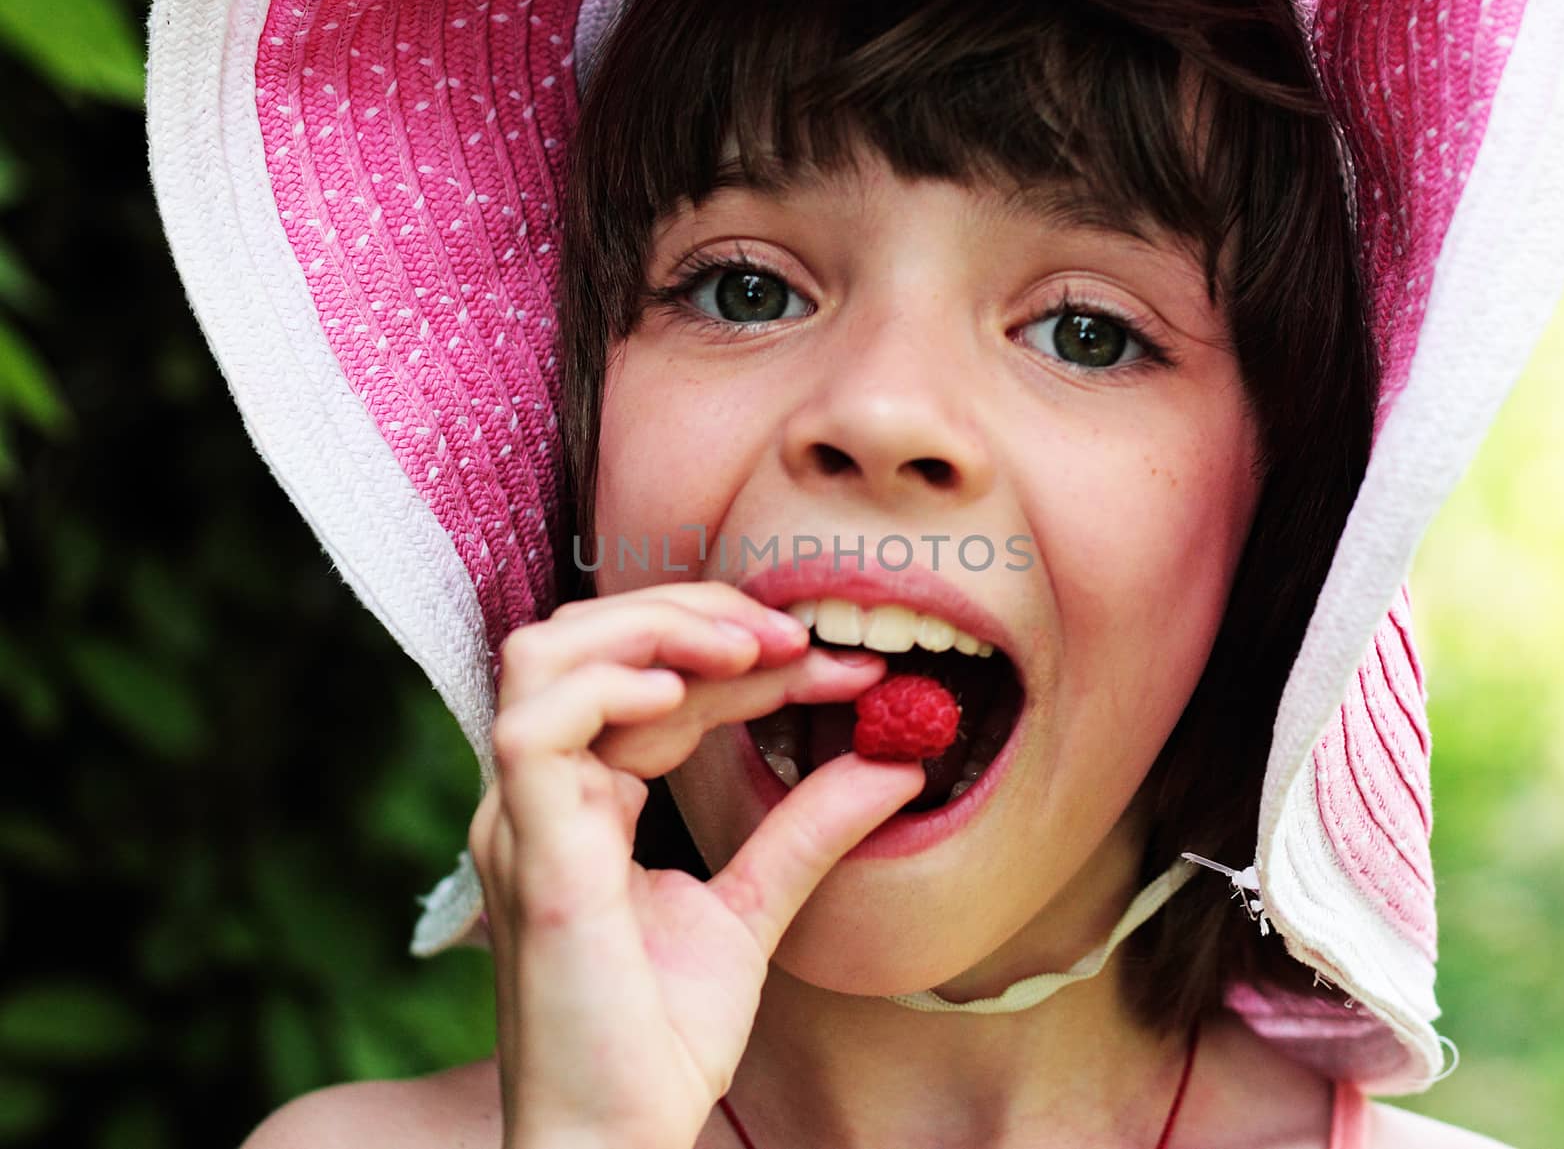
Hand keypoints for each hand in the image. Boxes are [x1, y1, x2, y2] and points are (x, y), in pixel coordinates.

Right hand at [469, 581, 923, 1148]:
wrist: (617, 1140)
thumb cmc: (659, 1042)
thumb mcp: (753, 911)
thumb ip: (808, 830)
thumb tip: (892, 763)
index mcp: (583, 802)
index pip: (651, 684)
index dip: (741, 654)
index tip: (840, 661)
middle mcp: (542, 796)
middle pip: (589, 641)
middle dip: (697, 615)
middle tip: (798, 634)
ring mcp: (524, 817)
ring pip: (548, 655)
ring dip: (655, 629)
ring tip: (753, 649)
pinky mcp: (530, 852)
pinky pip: (536, 727)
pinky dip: (610, 687)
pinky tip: (687, 695)